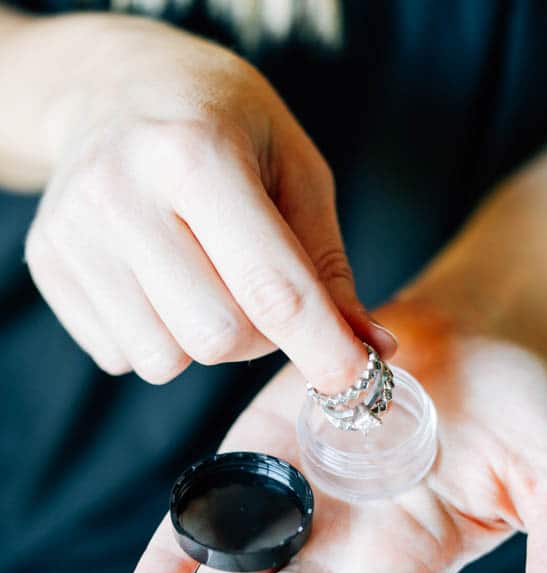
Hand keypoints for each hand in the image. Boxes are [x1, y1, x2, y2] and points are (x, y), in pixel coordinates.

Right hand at [21, 14, 393, 385]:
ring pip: (164, 359)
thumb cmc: (221, 125)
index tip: (356, 383)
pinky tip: (155, 279)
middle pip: (217, 337)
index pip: (270, 287)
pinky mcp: (48, 265)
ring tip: (200, 276)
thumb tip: (371, 351)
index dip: (322, 347)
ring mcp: (73, 233)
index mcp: (195, 154)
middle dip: (256, 336)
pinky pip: (122, 356)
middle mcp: (121, 193)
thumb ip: (327, 266)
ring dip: (201, 339)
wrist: (115, 88)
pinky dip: (156, 336)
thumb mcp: (294, 170)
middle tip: (256, 289)